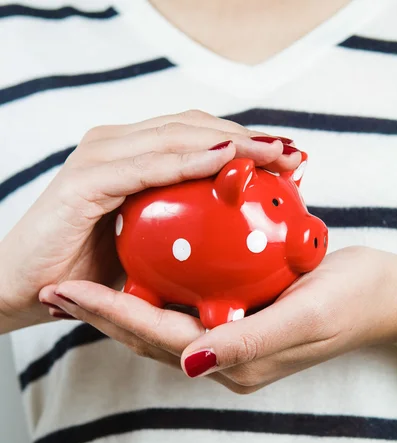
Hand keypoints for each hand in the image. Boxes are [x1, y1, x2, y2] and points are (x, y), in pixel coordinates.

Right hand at [0, 110, 301, 332]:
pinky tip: (226, 163)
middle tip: (294, 154)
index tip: (290, 160)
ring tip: (275, 156)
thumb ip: (178, 229)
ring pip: (176, 136)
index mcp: (131, 156)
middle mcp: (116, 145)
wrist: (23, 286)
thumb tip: (228, 238)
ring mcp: (100, 157)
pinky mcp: (86, 179)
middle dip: (248, 138)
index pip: (197, 136)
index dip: (245, 143)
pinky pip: (148, 165)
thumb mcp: (144, 246)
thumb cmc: (85, 269)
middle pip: (194, 126)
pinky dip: (189, 161)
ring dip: (231, 143)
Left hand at [39, 247, 396, 393]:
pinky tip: (132, 270)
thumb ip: (249, 343)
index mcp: (234, 361)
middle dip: (97, 314)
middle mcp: (223, 356)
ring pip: (157, 321)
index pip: (156, 336)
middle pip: (145, 334)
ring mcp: (226, 338)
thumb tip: (192, 362)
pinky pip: (181, 306)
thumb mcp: (306, 318)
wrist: (379, 297)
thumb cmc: (350, 303)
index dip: (108, 313)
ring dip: (115, 305)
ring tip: (76, 286)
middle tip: (53, 292)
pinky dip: (150, 291)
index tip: (65, 292)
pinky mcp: (234, 319)